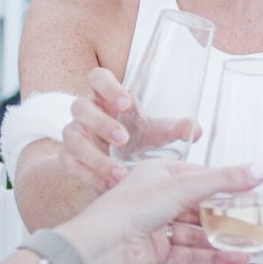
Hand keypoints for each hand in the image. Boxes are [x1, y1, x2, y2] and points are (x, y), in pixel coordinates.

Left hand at [54, 161, 261, 263]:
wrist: (100, 247)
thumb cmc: (130, 207)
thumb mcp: (184, 186)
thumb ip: (225, 180)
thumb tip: (261, 169)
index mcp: (159, 174)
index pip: (201, 176)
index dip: (227, 184)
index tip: (253, 191)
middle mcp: (156, 200)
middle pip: (200, 208)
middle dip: (227, 217)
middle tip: (256, 222)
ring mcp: (154, 229)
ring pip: (195, 235)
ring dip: (222, 241)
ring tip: (250, 246)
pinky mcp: (153, 255)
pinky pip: (188, 256)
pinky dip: (211, 258)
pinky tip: (234, 260)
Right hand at [58, 68, 201, 195]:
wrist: (111, 160)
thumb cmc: (133, 136)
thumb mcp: (153, 132)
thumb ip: (174, 129)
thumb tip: (195, 130)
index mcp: (105, 95)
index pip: (97, 78)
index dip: (108, 87)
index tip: (126, 103)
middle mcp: (85, 111)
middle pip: (80, 107)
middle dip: (101, 123)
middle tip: (123, 139)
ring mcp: (73, 133)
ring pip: (72, 138)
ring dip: (95, 156)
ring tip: (119, 173)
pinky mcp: (67, 157)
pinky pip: (70, 164)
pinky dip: (89, 176)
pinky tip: (108, 185)